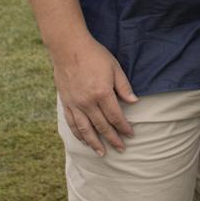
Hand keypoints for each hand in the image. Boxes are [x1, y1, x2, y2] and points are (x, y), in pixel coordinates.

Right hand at [52, 34, 138, 155]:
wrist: (68, 47)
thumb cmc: (94, 55)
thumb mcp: (114, 67)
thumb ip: (124, 86)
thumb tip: (134, 102)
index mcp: (102, 93)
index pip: (115, 116)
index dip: (124, 127)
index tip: (130, 134)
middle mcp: (88, 102)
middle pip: (102, 126)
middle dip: (112, 139)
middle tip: (121, 149)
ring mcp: (75, 103)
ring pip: (85, 129)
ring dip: (94, 143)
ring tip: (101, 153)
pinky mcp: (66, 102)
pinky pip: (72, 123)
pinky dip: (78, 134)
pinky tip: (83, 140)